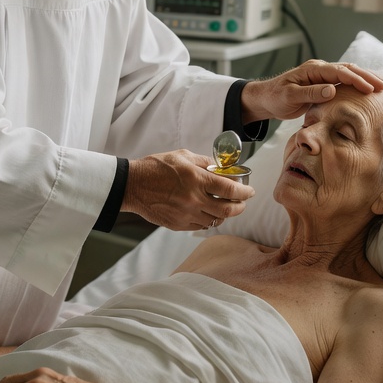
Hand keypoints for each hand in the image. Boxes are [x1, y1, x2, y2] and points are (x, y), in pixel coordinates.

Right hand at [123, 150, 252, 230]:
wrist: (133, 185)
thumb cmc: (156, 167)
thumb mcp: (183, 156)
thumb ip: (205, 162)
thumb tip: (222, 168)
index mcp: (197, 179)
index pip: (230, 189)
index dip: (245, 191)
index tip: (250, 191)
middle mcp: (194, 199)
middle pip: (228, 210)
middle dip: (240, 206)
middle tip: (242, 202)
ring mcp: (186, 214)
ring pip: (216, 220)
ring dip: (225, 214)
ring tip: (226, 207)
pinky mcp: (178, 224)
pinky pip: (201, 225)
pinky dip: (209, 220)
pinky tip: (208, 212)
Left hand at [241, 60, 382, 121]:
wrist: (265, 99)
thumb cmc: (275, 98)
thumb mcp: (291, 97)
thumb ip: (311, 93)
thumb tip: (333, 90)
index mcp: (313, 70)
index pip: (339, 72)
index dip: (356, 80)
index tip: (370, 89)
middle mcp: (319, 69)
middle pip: (348, 69)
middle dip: (366, 77)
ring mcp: (321, 75)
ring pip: (347, 74)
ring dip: (363, 80)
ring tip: (379, 88)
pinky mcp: (321, 84)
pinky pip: (342, 82)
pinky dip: (355, 85)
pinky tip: (365, 90)